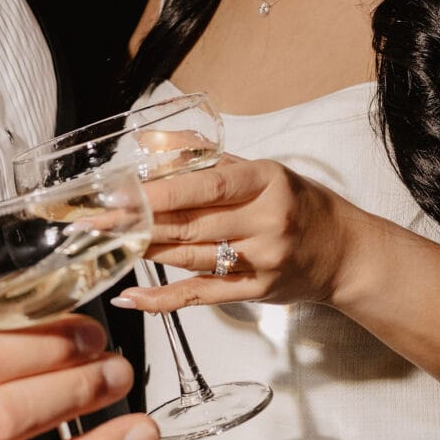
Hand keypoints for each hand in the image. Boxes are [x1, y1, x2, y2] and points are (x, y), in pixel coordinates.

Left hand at [112, 156, 373, 311]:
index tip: (122, 194)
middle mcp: (267, 220)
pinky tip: (130, 297)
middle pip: (191, 224)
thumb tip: (150, 140)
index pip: (207, 184)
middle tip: (93, 224)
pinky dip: (162, 299)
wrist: (346, 254)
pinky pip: (200, 296)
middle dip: (138, 224)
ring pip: (191, 258)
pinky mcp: (255, 292)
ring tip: (107, 247)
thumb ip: (205, 156)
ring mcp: (262, 260)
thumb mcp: (262, 170)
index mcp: (267, 180)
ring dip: (145, 253)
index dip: (161, 191)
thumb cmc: (299, 205)